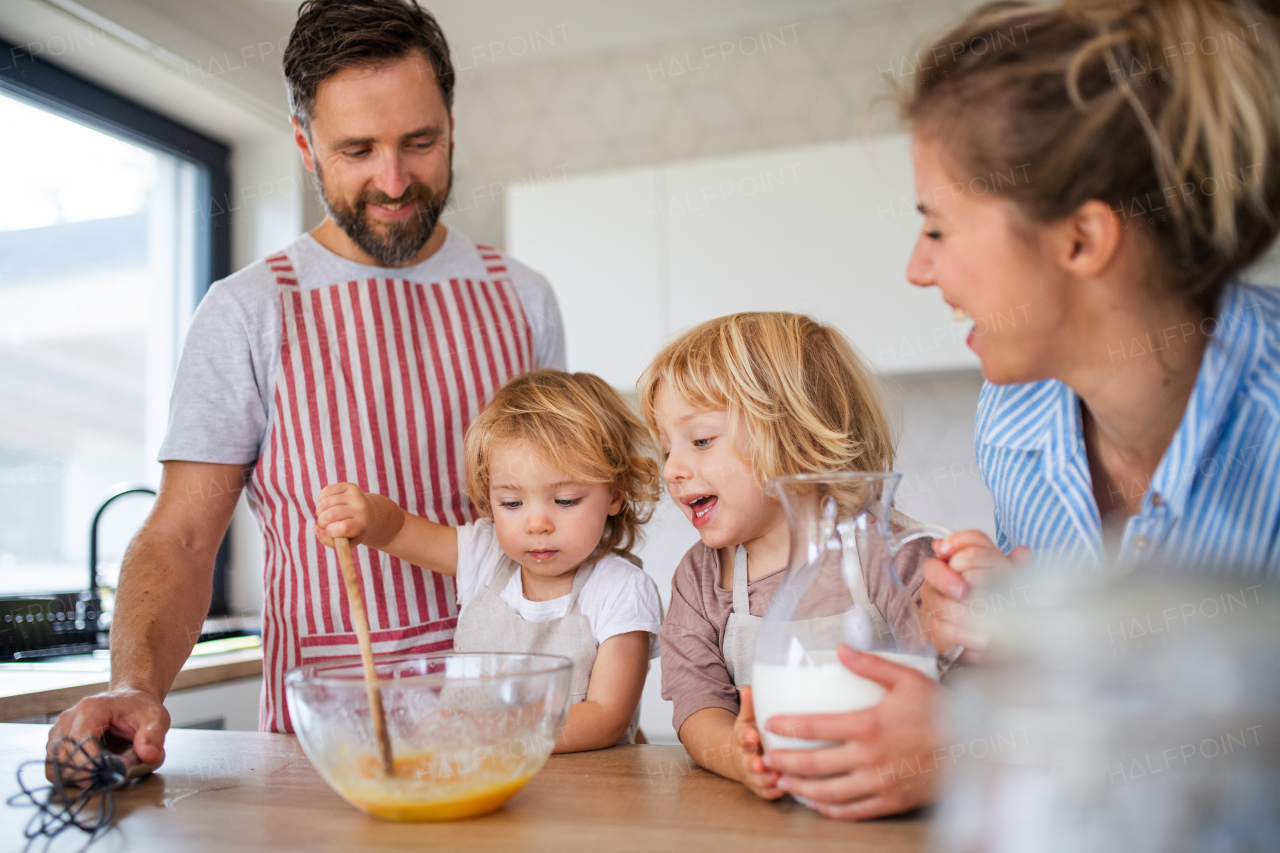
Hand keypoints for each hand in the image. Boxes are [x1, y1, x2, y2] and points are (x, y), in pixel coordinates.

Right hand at [46, 688, 169, 783]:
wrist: (129, 702)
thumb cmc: (140, 709)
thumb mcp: (156, 719)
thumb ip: (152, 736)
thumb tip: (149, 755)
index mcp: (90, 709)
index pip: (79, 744)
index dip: (94, 764)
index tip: (115, 772)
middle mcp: (68, 719)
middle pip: (64, 758)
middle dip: (90, 773)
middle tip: (115, 772)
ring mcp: (58, 731)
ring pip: (56, 766)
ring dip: (80, 776)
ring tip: (105, 769)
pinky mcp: (56, 743)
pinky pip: (55, 767)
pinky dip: (73, 775)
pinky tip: (93, 769)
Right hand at [313, 483, 400, 548]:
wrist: (371, 514)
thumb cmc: (354, 532)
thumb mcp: (346, 542)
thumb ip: (328, 541)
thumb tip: (315, 528)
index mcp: (362, 524)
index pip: (343, 527)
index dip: (330, 531)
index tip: (329, 532)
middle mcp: (361, 508)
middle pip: (331, 514)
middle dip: (321, 521)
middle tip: (324, 523)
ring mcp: (356, 495)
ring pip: (327, 502)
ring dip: (319, 510)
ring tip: (324, 514)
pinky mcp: (350, 486)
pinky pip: (328, 490)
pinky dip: (321, 498)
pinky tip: (326, 504)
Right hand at [733, 687, 783, 799]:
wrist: (742, 756)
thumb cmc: (751, 734)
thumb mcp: (748, 718)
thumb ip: (750, 706)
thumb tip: (749, 688)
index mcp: (743, 738)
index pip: (742, 737)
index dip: (746, 737)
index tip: (752, 736)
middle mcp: (746, 758)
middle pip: (747, 762)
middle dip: (753, 764)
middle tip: (760, 763)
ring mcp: (753, 775)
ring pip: (758, 781)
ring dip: (767, 780)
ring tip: (779, 777)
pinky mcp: (762, 787)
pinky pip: (767, 793)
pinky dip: (774, 792)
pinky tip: (786, 788)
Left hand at [761, 646, 943, 819]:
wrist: (976, 747)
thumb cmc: (941, 711)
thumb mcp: (908, 679)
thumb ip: (871, 665)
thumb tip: (840, 649)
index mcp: (870, 725)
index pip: (818, 726)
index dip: (790, 726)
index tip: (770, 724)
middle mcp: (870, 758)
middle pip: (816, 764)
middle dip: (786, 762)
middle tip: (765, 759)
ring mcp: (881, 783)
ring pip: (830, 792)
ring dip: (802, 788)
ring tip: (783, 782)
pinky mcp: (892, 801)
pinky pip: (854, 811)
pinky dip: (831, 810)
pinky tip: (817, 804)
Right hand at [920, 530, 1028, 659]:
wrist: (999, 637)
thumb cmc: (1002, 604)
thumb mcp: (1013, 585)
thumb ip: (1016, 567)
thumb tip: (1022, 552)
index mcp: (967, 559)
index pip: (960, 543)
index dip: (956, 543)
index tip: (951, 550)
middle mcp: (944, 576)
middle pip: (932, 567)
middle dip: (944, 577)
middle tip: (962, 590)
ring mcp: (935, 600)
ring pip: (935, 600)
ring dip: (957, 612)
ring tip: (982, 623)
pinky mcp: (935, 626)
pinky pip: (938, 628)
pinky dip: (961, 634)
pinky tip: (980, 639)